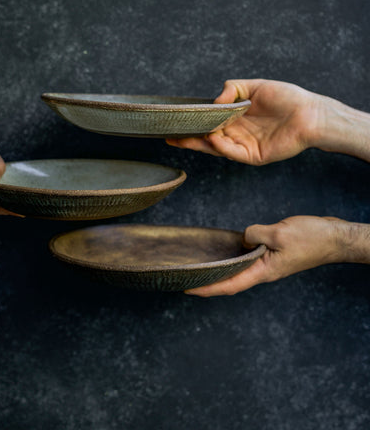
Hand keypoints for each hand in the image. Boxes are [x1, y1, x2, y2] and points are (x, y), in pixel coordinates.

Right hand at [167, 79, 324, 164]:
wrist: (311, 113)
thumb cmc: (287, 98)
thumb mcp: (256, 85)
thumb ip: (233, 88)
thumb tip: (214, 100)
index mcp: (236, 118)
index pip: (209, 123)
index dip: (194, 123)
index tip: (177, 121)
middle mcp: (237, 133)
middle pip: (207, 138)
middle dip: (188, 138)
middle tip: (170, 137)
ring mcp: (244, 146)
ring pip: (215, 147)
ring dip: (200, 143)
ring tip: (183, 137)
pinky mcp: (253, 156)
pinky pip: (232, 152)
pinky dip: (221, 147)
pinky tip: (213, 138)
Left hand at [185, 216, 347, 296]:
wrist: (335, 237)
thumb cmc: (313, 239)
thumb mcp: (279, 234)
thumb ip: (255, 235)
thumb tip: (243, 238)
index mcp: (264, 272)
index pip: (229, 285)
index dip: (207, 289)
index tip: (188, 290)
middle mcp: (264, 271)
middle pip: (231, 281)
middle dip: (208, 283)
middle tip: (187, 280)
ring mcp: (269, 264)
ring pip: (239, 271)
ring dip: (220, 272)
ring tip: (200, 269)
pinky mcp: (273, 255)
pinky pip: (248, 259)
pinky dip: (234, 258)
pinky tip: (227, 251)